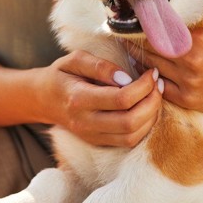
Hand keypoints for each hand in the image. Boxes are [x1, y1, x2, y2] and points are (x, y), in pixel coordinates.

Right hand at [42, 51, 161, 147]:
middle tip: (158, 84)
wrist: (44, 99)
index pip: (121, 99)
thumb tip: (126, 78)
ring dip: (151, 116)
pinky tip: (147, 108)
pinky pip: (129, 141)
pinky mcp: (98, 142)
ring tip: (155, 95)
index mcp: (78, 99)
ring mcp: (92, 136)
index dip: (144, 86)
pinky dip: (144, 126)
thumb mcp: (75, 59)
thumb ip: (100, 66)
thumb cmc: (62, 74)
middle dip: (152, 102)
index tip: (152, 73)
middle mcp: (85, 122)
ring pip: (132, 135)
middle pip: (130, 122)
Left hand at [127, 5, 202, 114]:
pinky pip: (159, 87)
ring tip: (127, 45)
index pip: (163, 28)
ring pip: (152, 66)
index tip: (134, 15)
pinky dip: (148, 76)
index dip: (146, 22)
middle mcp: (192, 62)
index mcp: (201, 39)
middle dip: (136, 38)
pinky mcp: (187, 99)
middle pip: (152, 47)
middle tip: (123, 29)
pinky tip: (142, 66)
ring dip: (138, 55)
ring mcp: (188, 83)